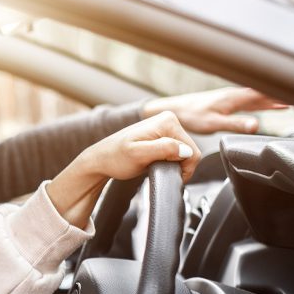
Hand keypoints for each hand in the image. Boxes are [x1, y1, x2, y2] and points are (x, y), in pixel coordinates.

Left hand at [46, 111, 199, 227]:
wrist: (101, 160)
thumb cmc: (115, 158)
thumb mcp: (138, 155)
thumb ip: (163, 150)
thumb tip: (185, 150)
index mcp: (167, 121)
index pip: (192, 150)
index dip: (183, 168)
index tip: (166, 173)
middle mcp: (168, 120)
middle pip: (190, 150)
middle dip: (178, 165)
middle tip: (158, 170)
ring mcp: (165, 127)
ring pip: (184, 153)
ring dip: (173, 163)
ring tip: (155, 166)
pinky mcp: (162, 135)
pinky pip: (177, 152)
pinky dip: (169, 161)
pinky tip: (156, 163)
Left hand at [142, 87, 287, 134]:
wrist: (174, 109)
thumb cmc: (191, 115)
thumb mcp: (214, 123)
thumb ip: (235, 124)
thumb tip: (256, 125)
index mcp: (236, 97)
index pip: (265, 92)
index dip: (283, 92)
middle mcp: (237, 94)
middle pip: (266, 92)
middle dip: (285, 94)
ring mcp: (234, 97)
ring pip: (262, 95)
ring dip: (278, 97)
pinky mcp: (230, 102)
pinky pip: (255, 99)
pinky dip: (268, 101)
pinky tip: (274, 104)